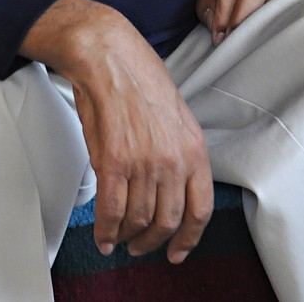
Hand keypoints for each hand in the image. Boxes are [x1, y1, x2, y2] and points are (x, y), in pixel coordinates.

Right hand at [20, 0, 212, 263]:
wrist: (107, 53)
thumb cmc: (137, 73)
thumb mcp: (175, 113)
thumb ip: (177, 151)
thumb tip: (170, 186)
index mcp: (193, 147)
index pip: (200, 209)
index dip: (188, 238)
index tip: (178, 250)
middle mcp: (173, 159)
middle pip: (168, 221)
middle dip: (152, 240)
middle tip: (141, 245)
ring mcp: (144, 162)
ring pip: (138, 220)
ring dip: (127, 237)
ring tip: (119, 238)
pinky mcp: (114, 161)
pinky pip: (111, 211)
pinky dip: (106, 229)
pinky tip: (103, 233)